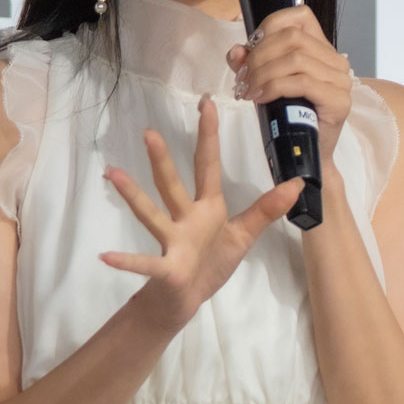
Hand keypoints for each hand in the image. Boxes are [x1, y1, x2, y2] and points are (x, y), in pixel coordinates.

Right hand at [99, 94, 305, 332]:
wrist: (186, 300)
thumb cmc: (210, 264)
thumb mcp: (243, 235)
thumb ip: (266, 210)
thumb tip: (297, 183)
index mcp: (206, 208)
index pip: (207, 165)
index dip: (208, 135)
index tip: (207, 103)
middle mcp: (185, 219)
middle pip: (172, 184)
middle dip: (162, 159)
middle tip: (150, 131)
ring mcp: (172, 242)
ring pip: (151, 215)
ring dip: (133, 196)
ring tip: (113, 173)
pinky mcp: (166, 269)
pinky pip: (146, 264)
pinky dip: (127, 261)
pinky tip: (106, 256)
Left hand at [225, 4, 353, 166]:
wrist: (306, 155)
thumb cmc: (288, 119)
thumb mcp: (265, 83)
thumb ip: (251, 63)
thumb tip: (236, 51)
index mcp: (321, 49)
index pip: (300, 16)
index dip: (270, 26)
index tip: (250, 49)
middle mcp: (335, 60)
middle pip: (292, 38)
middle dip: (259, 56)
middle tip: (243, 79)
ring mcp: (340, 80)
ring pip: (295, 59)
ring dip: (263, 73)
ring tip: (248, 91)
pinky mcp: (338, 100)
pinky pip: (301, 82)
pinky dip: (274, 87)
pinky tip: (260, 98)